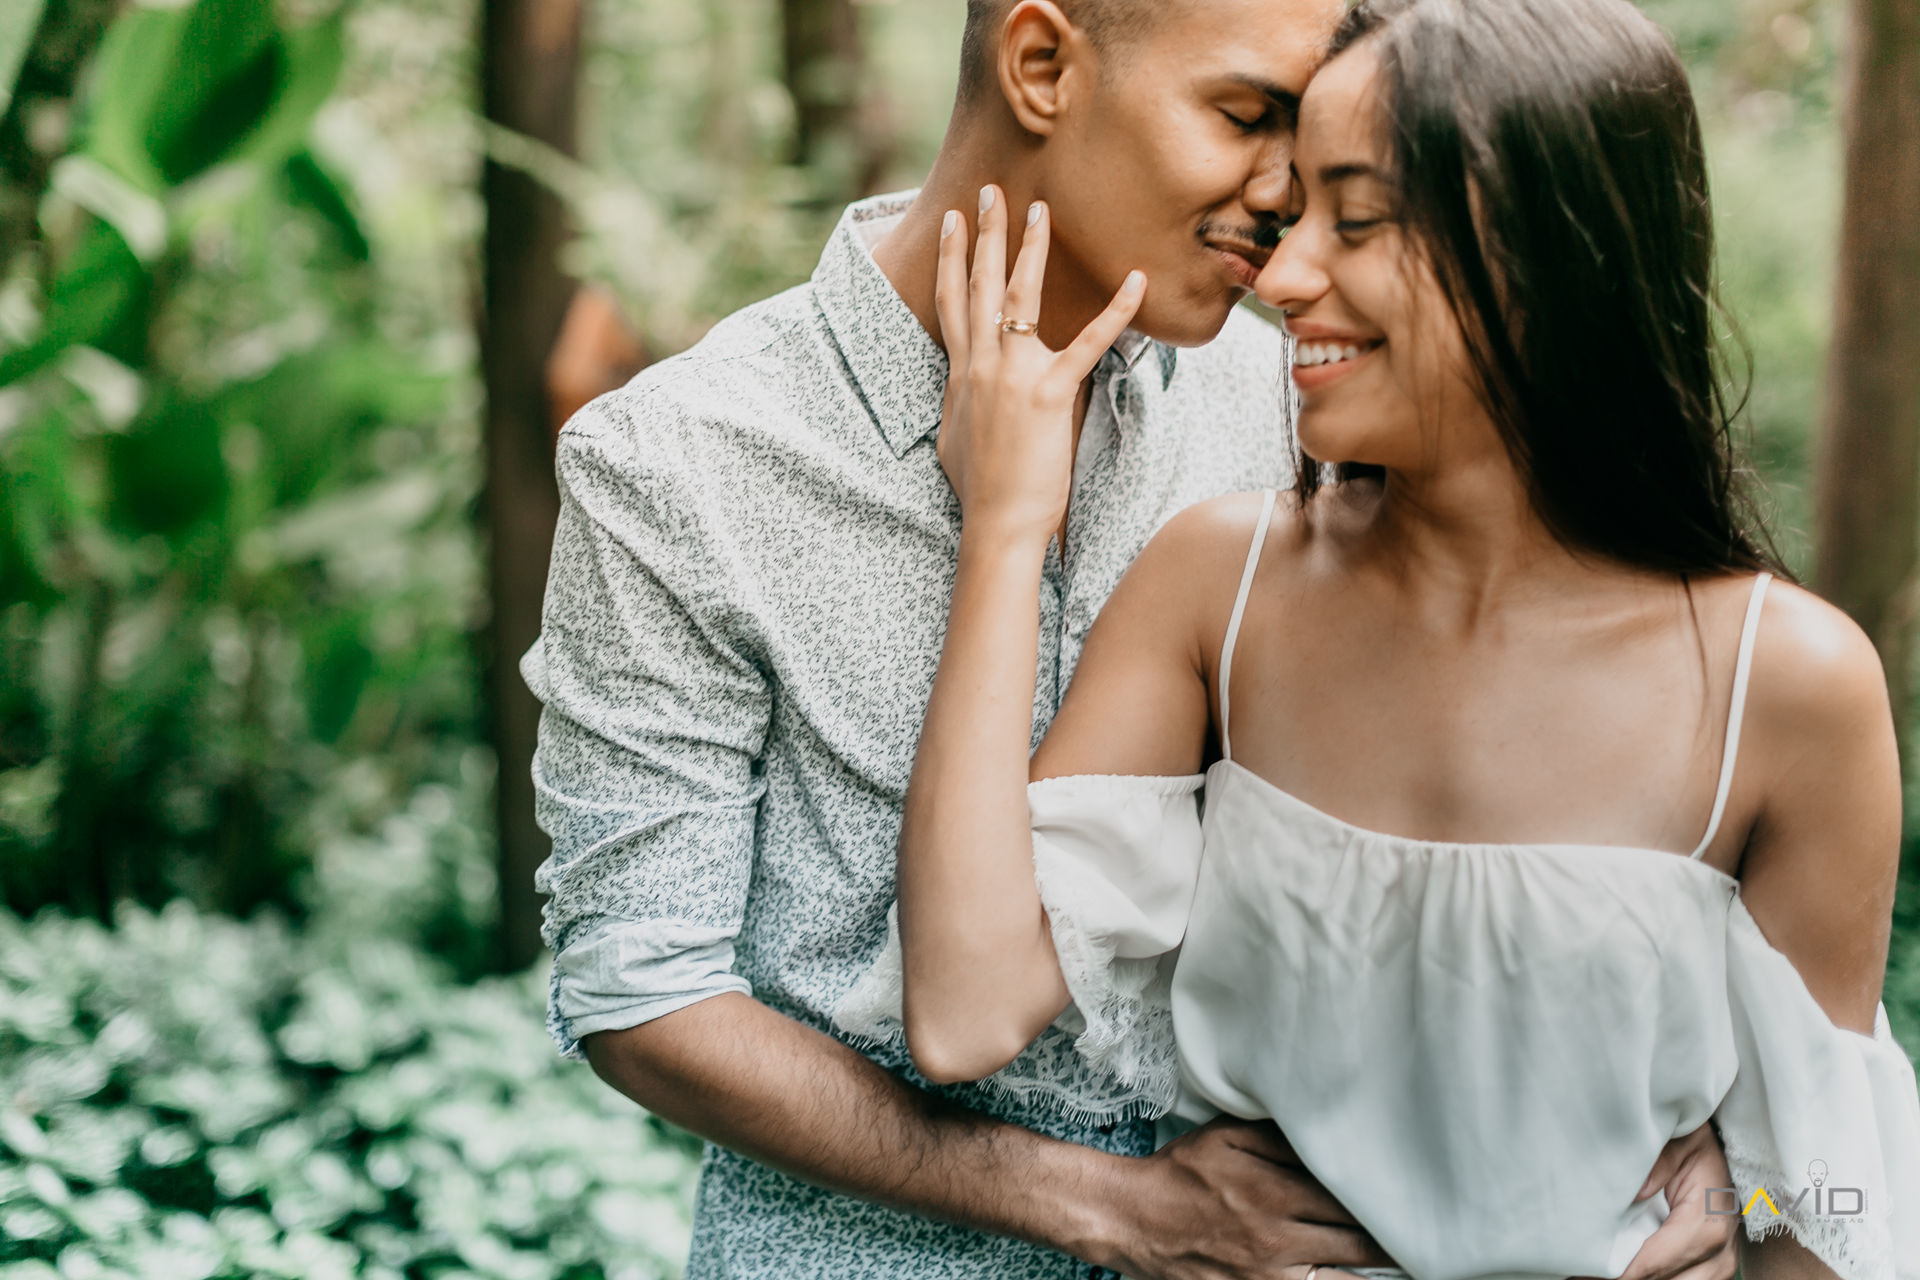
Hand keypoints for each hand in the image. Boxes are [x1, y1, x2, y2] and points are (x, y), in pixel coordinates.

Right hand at [934, 185, 1146, 546]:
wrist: (996, 521)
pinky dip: (1117, 310)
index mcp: (961, 372)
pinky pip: (1089, 343)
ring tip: (1039, 211)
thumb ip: (959, 398)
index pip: (952, 302)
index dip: (951, 258)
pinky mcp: (1050, 393)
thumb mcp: (953, 434)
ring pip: (1019, 296)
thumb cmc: (979, 487)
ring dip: (1029, 248)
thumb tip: (960, 384)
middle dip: (986, 234)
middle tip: (990, 192)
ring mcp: (1014, 375)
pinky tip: (1136, 281)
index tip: (953, 222)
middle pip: (980, 285)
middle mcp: (982, 363)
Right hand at [1097, 1117, 1395, 1279]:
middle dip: (1394, 1244)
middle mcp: (1277, 1240)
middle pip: (1357, 1247)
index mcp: (1274, 1191)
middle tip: (1432, 1239)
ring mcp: (1266, 1278)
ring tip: (1411, 1269)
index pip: (1350, 1201)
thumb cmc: (1182, 1172)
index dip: (1387, 1204)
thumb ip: (1282, 1136)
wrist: (1131, 1219)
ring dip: (1376, 1276)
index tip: (1420, 1202)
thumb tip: (1332, 1133)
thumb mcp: (1227, 1136)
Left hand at [1575, 1121, 1738, 1279]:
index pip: (1652, 1264)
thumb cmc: (1697, 1149)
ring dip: (1640, 1278)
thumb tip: (1636, 1192)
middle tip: (1588, 1271)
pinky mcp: (1716, 1269)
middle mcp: (1718, 1255)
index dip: (1616, 1272)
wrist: (1727, 1154)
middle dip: (1625, 1277)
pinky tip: (1628, 1269)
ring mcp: (1721, 1266)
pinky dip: (1657, 1278)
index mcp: (1706, 1227)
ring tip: (1602, 1270)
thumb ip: (1657, 1167)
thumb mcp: (1678, 1145)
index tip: (1586, 1270)